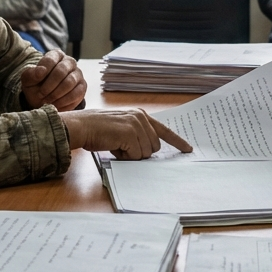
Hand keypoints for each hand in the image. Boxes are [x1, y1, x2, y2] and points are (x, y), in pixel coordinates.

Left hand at [21, 51, 86, 110]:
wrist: (44, 99)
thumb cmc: (36, 86)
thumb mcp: (28, 80)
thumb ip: (31, 73)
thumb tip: (41, 71)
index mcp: (56, 55)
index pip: (51, 59)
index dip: (43, 71)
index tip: (37, 82)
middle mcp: (69, 62)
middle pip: (61, 71)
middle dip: (49, 85)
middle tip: (41, 95)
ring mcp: (78, 74)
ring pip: (69, 83)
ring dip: (56, 94)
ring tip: (47, 101)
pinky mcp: (82, 87)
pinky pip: (76, 94)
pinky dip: (64, 101)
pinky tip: (56, 105)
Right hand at [59, 108, 192, 159]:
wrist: (82, 126)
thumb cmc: (98, 130)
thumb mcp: (123, 127)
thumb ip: (137, 135)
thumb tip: (149, 151)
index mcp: (141, 115)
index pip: (164, 130)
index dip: (177, 141)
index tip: (188, 149)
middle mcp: (141, 118)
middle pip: (154, 147)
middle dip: (140, 152)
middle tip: (122, 147)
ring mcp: (136, 125)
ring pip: (146, 153)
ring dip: (131, 155)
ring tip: (116, 145)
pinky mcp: (130, 133)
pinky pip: (136, 155)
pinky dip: (124, 156)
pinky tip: (114, 147)